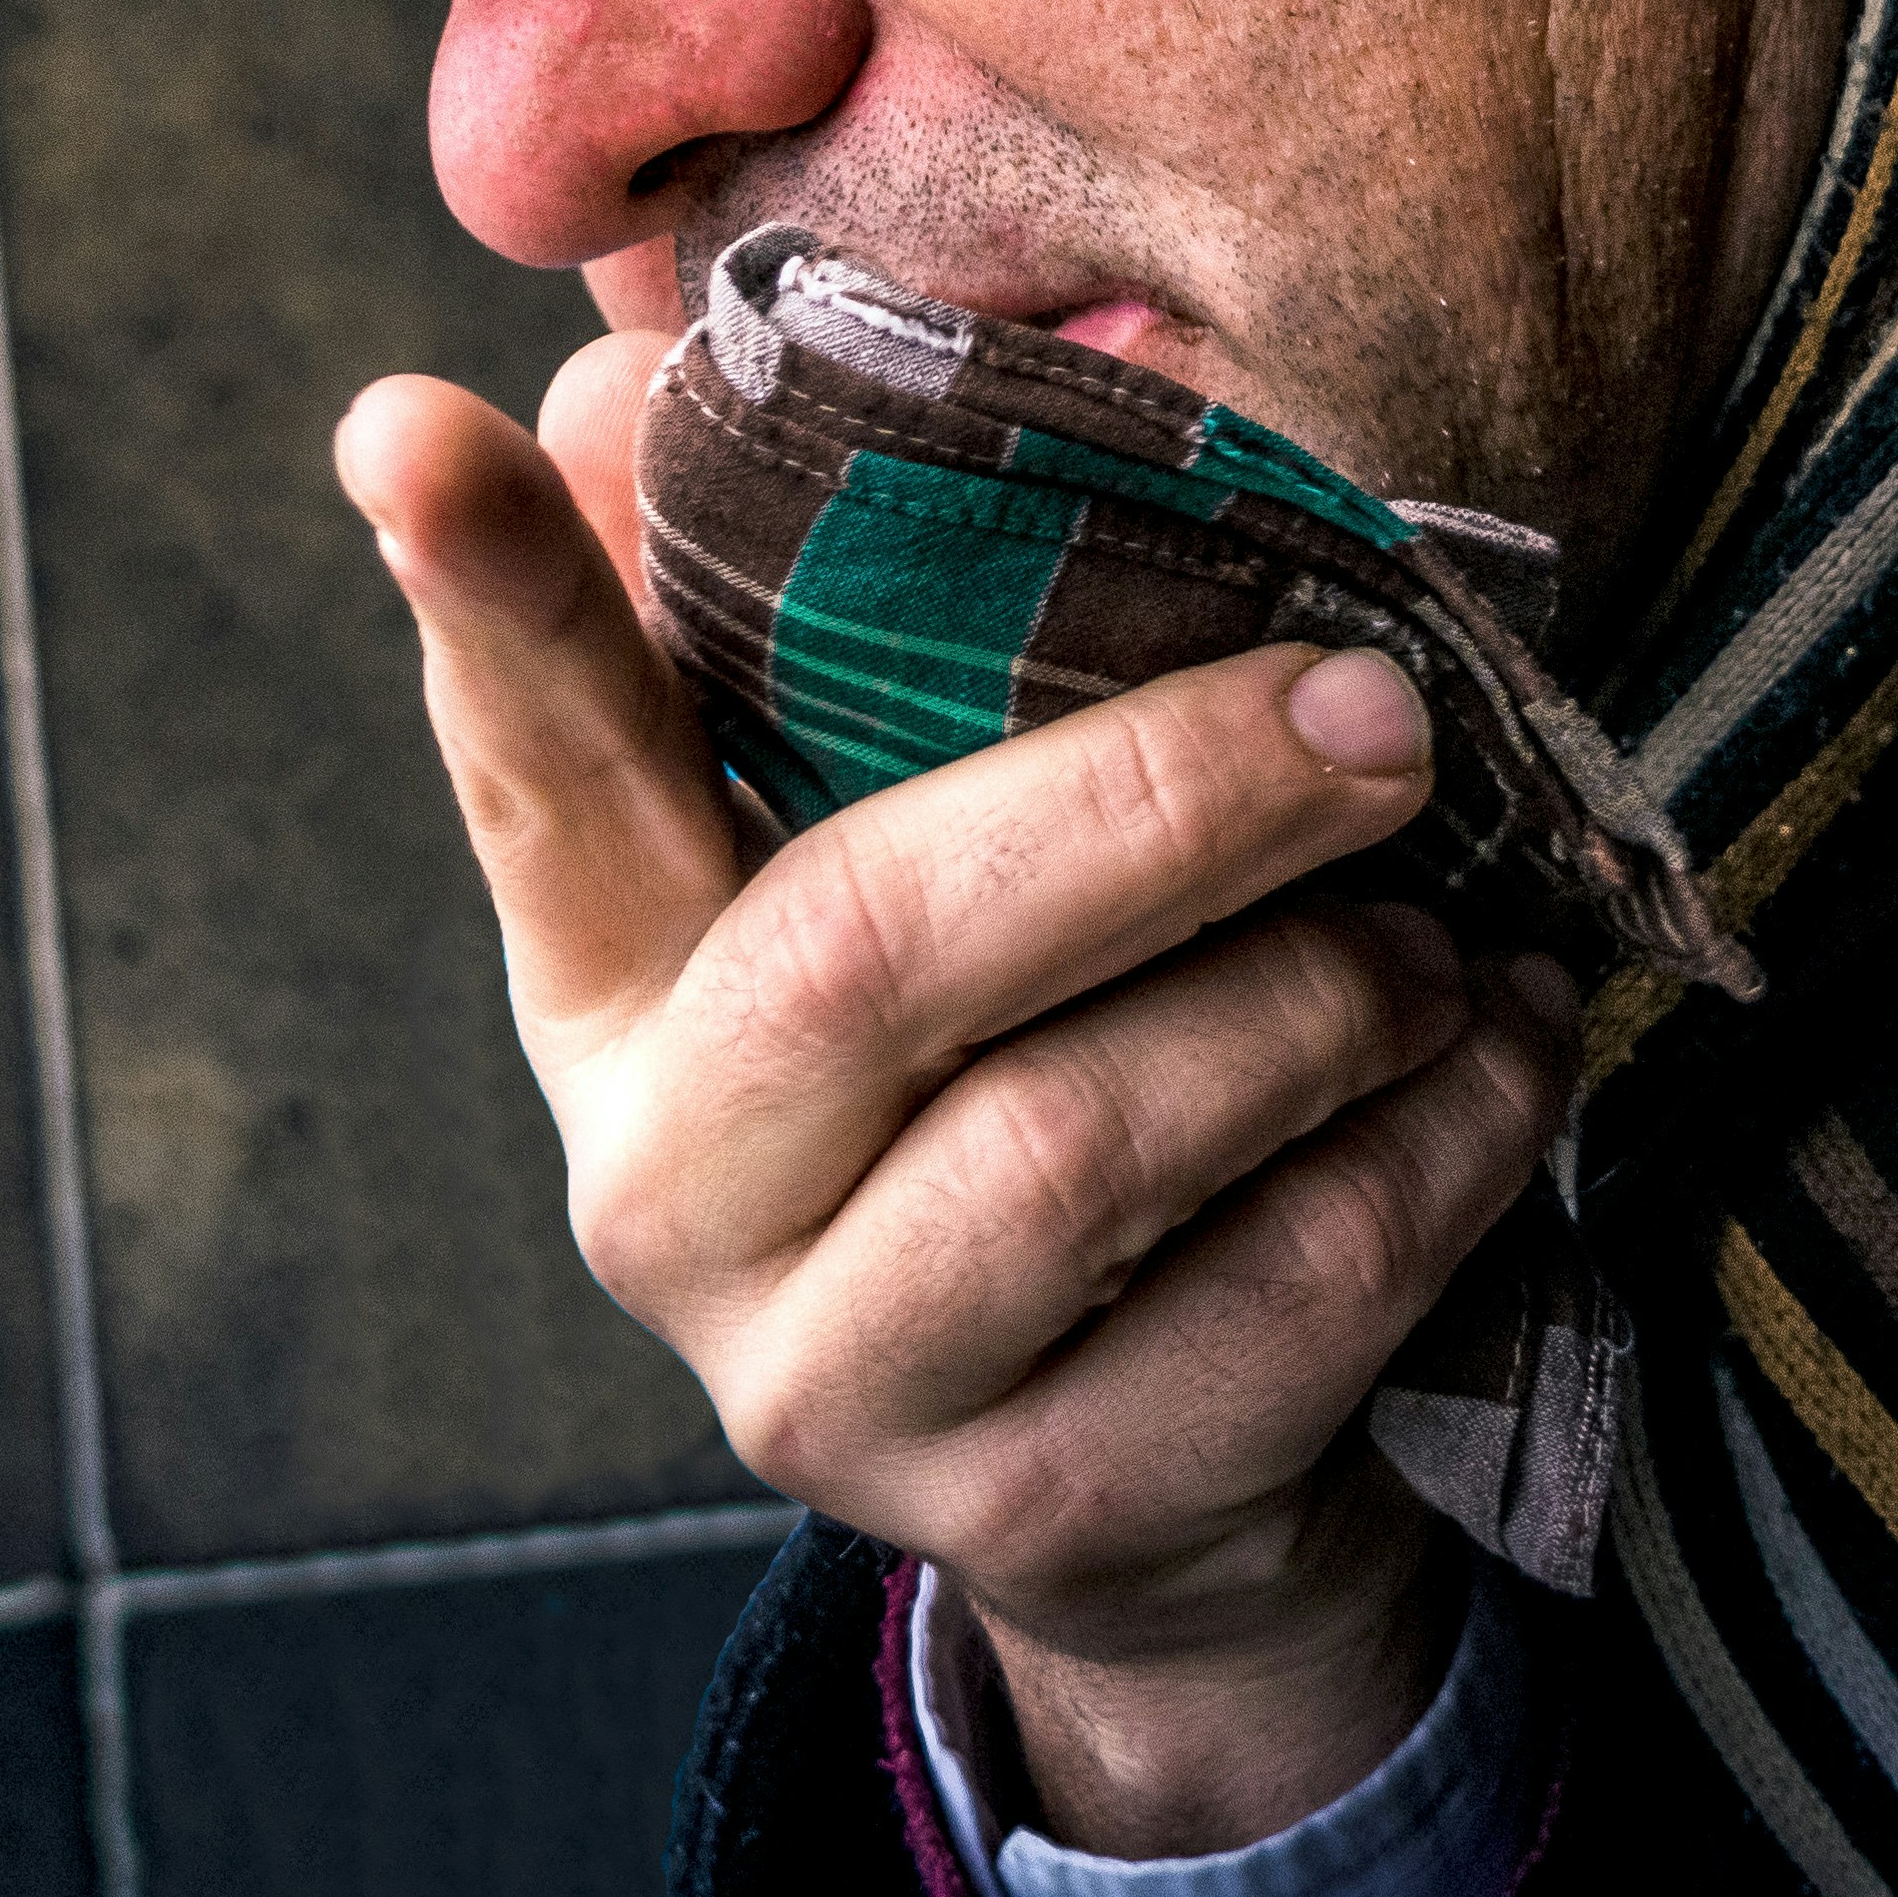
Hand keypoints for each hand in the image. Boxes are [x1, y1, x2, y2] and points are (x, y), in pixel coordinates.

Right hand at [336, 330, 1584, 1856]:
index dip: (482, 602)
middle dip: (1160, 804)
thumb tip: (608, 377)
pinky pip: (1274, 1300)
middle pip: (871, 952)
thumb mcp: (925, 861)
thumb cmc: (1036, 1071)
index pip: (531, 758)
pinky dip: (1433, 1153)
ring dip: (1324, 1002)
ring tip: (1442, 927)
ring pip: (1082, 1144)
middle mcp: (662, 1183)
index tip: (401, 419)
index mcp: (611, 976)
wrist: (1159, 1487)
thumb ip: (815, 640)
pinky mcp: (1035, 1519)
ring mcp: (827, 1380)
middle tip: (1378, 711)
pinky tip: (1497, 1061)